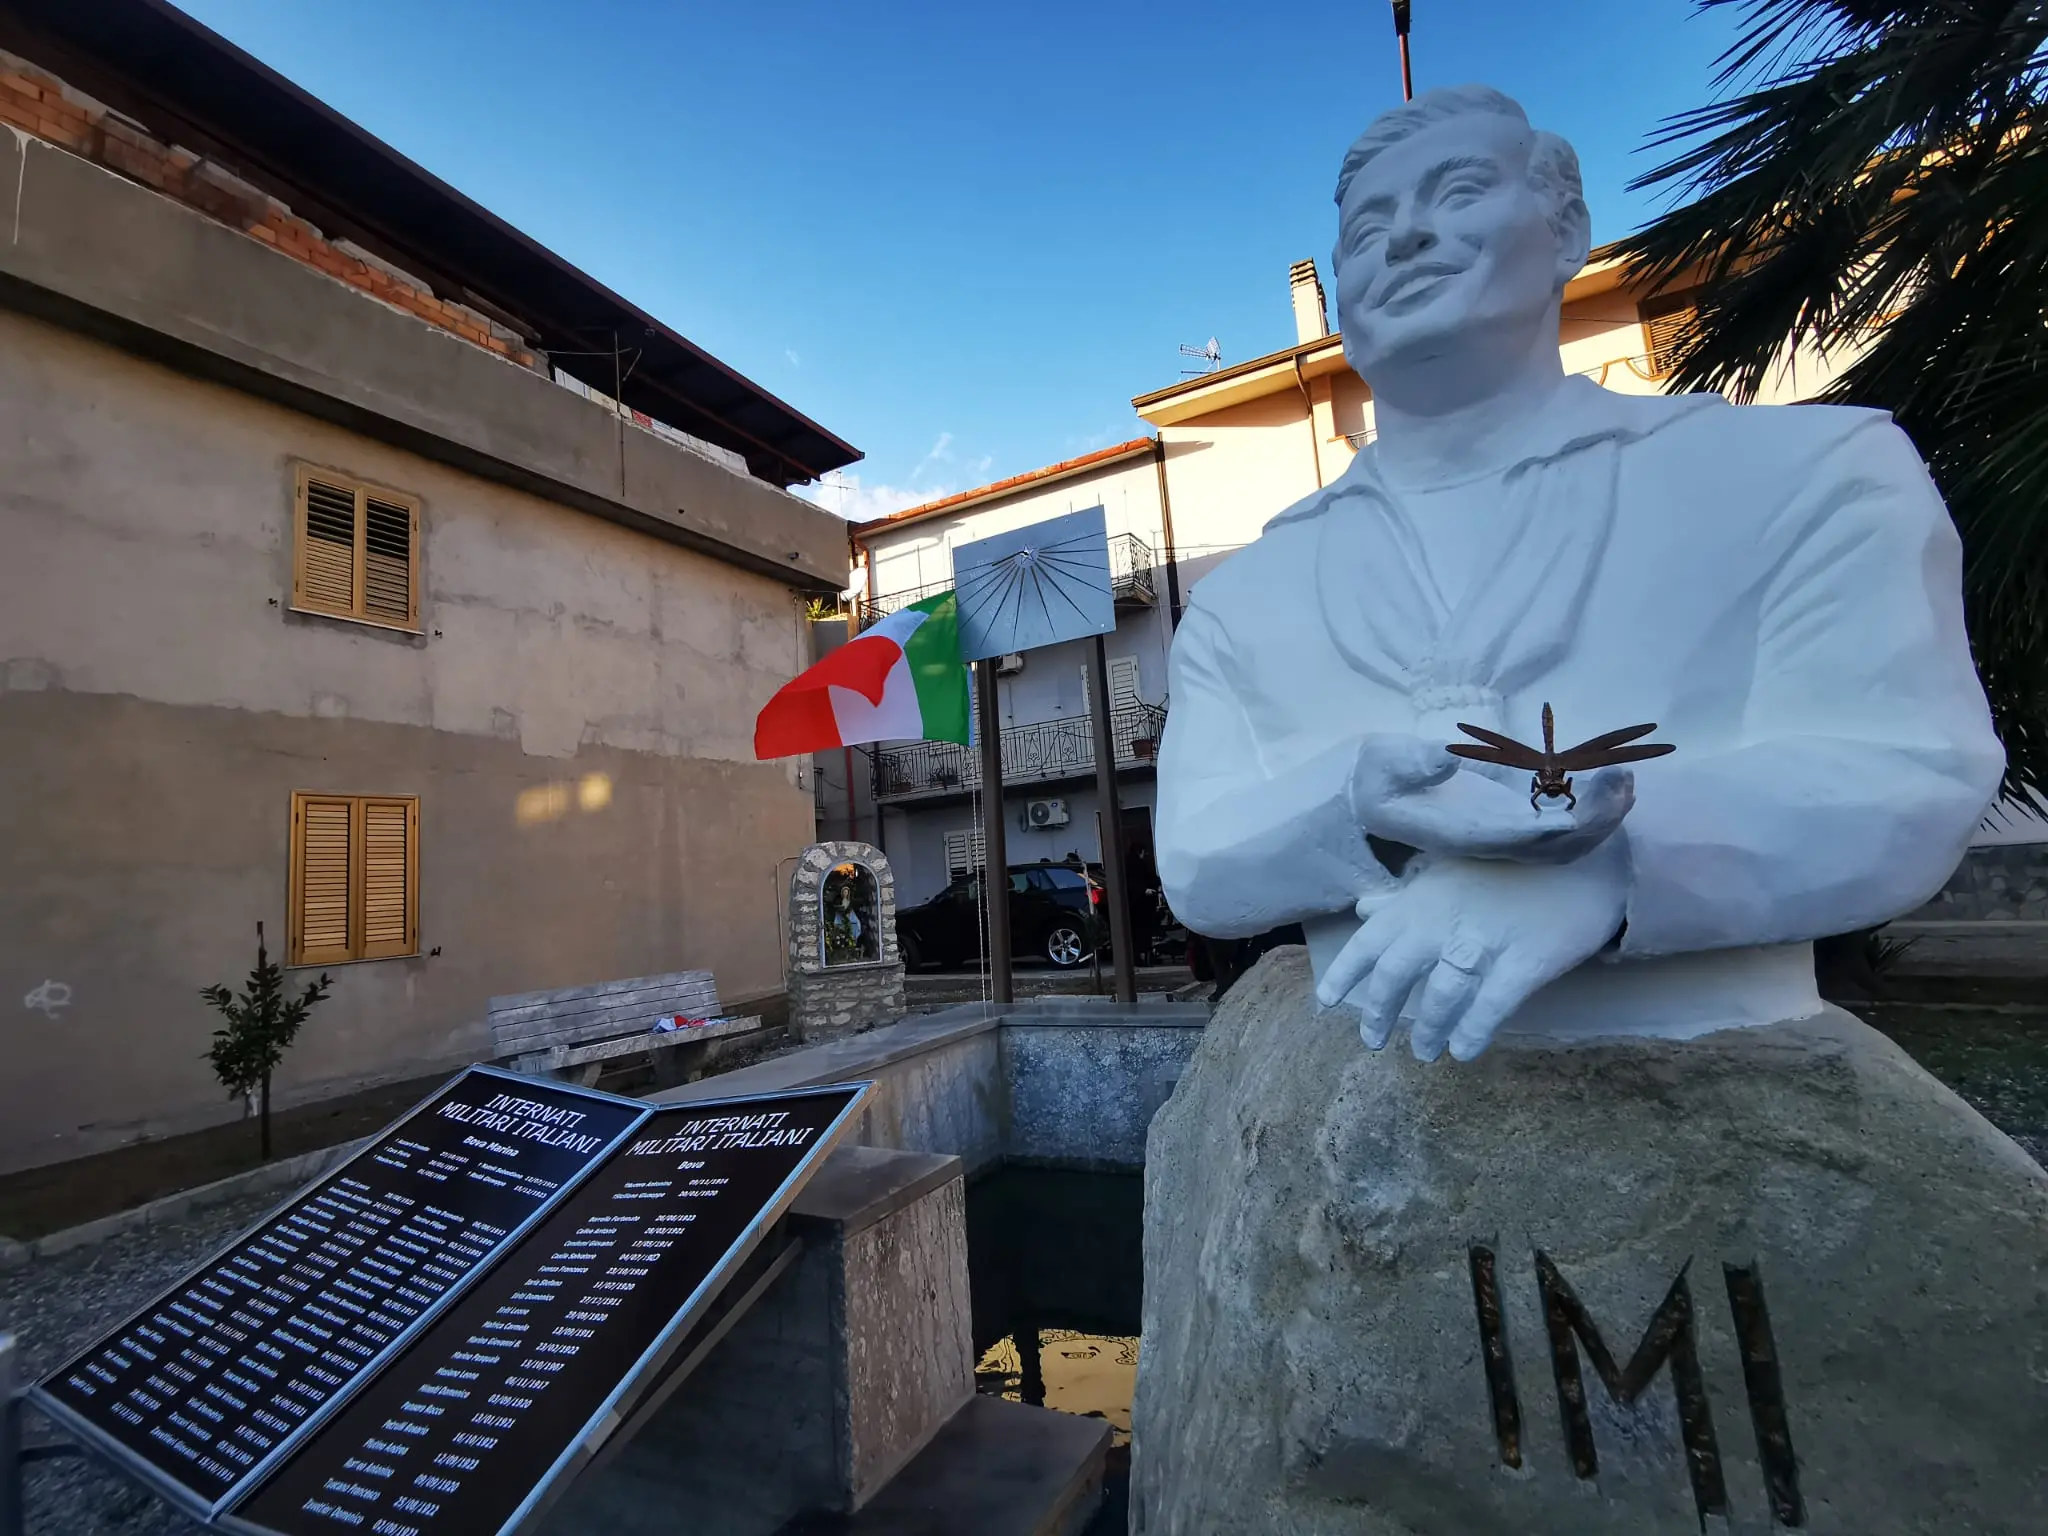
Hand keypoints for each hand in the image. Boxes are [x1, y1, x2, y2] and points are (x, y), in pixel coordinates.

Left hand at [1315, 841, 1628, 1061]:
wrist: (1588, 857)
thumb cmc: (1513, 866)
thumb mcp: (1451, 871)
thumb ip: (1405, 897)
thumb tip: (1362, 909)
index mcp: (1423, 898)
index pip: (1371, 940)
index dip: (1345, 973)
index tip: (1325, 1003)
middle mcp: (1445, 919)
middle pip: (1397, 973)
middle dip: (1380, 1012)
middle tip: (1373, 1041)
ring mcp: (1487, 939)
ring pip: (1442, 994)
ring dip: (1429, 1029)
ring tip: (1425, 1051)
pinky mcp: (1528, 959)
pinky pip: (1492, 1004)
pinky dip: (1473, 1031)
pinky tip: (1463, 1052)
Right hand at [1353, 734, 1634, 865]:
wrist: (1377, 795)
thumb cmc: (1378, 778)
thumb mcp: (1381, 763)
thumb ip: (1411, 761)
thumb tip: (1446, 757)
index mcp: (1461, 833)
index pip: (1516, 838)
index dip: (1555, 826)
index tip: (1585, 803)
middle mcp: (1491, 843)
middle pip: (1556, 848)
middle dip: (1595, 820)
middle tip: (1623, 779)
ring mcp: (1507, 836)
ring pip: (1568, 843)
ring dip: (1603, 815)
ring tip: (1626, 776)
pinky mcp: (1517, 822)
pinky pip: (1566, 827)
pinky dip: (1595, 808)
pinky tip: (1614, 779)